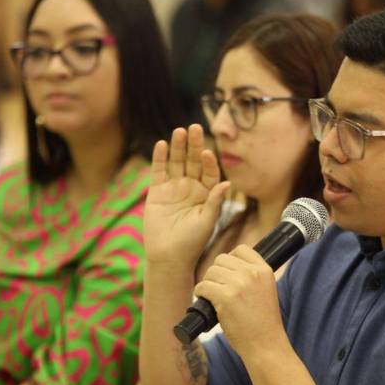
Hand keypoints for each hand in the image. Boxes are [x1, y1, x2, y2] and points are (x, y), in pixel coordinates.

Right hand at [144, 125, 229, 266]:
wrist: (168, 256)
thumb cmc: (192, 243)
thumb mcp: (207, 221)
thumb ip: (215, 201)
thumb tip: (227, 183)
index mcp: (207, 194)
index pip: (210, 172)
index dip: (209, 162)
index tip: (208, 152)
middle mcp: (192, 187)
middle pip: (193, 161)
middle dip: (194, 145)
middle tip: (195, 127)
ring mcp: (174, 188)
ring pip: (176, 162)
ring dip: (178, 147)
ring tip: (179, 131)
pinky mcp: (157, 191)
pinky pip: (159, 170)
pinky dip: (160, 157)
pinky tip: (162, 144)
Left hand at [194, 245, 286, 356]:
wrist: (266, 345)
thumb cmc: (263, 323)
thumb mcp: (266, 291)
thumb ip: (252, 276)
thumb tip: (227, 266)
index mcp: (264, 270)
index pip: (241, 249)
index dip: (230, 260)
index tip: (227, 274)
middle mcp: (252, 273)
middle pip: (222, 259)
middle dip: (216, 273)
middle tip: (218, 289)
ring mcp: (239, 284)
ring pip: (210, 272)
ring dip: (207, 284)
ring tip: (212, 297)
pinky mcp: (225, 297)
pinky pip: (203, 286)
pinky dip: (200, 294)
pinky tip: (205, 301)